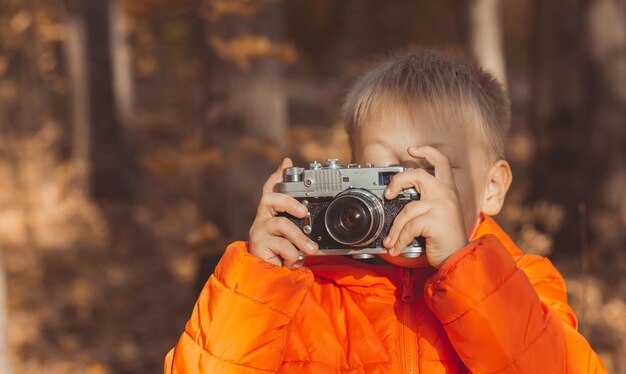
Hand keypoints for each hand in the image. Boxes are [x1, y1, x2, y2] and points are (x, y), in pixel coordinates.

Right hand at [248, 157, 318, 267]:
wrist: (270, 281)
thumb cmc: (284, 259)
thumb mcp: (296, 243)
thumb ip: (303, 233)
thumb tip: (316, 235)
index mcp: (271, 216)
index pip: (271, 190)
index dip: (277, 175)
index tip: (287, 162)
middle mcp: (262, 220)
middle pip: (269, 198)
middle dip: (288, 201)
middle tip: (303, 211)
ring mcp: (258, 232)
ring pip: (281, 224)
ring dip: (299, 238)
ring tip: (311, 250)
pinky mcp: (258, 245)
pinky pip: (281, 244)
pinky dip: (293, 254)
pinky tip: (293, 262)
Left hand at [382, 146, 467, 267]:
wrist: (458, 259)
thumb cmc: (446, 239)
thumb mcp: (438, 214)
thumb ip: (425, 202)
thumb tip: (398, 198)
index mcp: (448, 190)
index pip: (441, 161)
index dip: (426, 151)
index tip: (412, 150)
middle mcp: (447, 194)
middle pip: (417, 175)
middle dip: (397, 182)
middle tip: (388, 194)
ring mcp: (442, 205)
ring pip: (407, 210)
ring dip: (395, 229)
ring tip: (391, 241)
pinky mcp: (436, 219)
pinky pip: (409, 227)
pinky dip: (400, 240)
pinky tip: (397, 248)